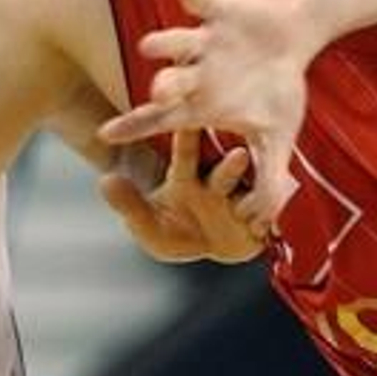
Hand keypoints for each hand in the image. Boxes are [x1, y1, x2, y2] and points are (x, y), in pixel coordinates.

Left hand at [98, 0, 302, 229]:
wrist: (290, 37)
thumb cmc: (276, 89)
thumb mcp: (277, 135)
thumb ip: (269, 175)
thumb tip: (266, 222)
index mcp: (200, 103)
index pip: (160, 120)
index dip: (133, 126)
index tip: (105, 136)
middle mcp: (194, 73)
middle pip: (170, 82)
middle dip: (164, 87)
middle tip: (156, 95)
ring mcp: (203, 42)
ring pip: (177, 43)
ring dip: (166, 43)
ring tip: (152, 46)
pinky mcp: (219, 12)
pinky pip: (200, 2)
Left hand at [99, 131, 265, 262]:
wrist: (204, 251)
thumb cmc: (173, 230)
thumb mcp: (147, 224)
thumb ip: (128, 204)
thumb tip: (106, 181)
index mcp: (189, 176)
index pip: (187, 154)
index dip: (187, 141)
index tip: (188, 124)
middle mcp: (218, 183)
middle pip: (225, 170)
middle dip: (232, 165)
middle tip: (240, 155)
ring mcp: (241, 201)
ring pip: (250, 193)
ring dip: (258, 193)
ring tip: (266, 201)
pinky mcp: (259, 223)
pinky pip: (267, 221)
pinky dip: (268, 222)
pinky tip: (271, 224)